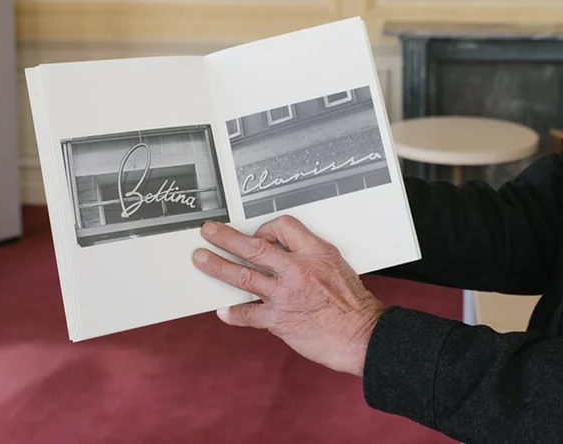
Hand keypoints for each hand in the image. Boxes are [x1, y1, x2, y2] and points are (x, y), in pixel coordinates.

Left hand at [192, 217, 384, 376]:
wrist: (360, 335)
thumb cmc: (353, 304)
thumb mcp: (337, 266)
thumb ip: (311, 258)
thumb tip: (285, 257)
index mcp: (315, 252)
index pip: (283, 227)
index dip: (266, 228)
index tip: (258, 235)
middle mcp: (297, 270)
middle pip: (254, 247)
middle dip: (227, 238)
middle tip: (209, 231)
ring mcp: (285, 295)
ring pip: (243, 276)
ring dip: (218, 266)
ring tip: (201, 259)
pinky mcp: (279, 320)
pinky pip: (248, 313)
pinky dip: (233, 312)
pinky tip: (223, 310)